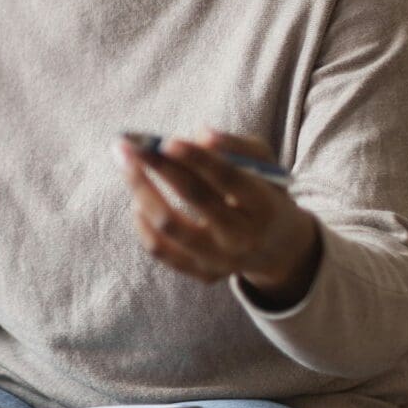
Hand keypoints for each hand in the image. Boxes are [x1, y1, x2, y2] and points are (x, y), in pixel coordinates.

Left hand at [118, 128, 321, 308]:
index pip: (228, 178)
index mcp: (264, 205)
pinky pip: (161, 250)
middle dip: (158, 167)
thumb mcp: (264, 164)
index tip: (166, 141)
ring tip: (129, 166)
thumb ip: (236, 146)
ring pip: (170, 225)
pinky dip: (143, 224)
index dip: (196, 158)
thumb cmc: (263, 192)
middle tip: (130, 145)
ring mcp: (221, 259)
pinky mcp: (202, 273)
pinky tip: (139, 202)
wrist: (278, 247)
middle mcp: (243, 237)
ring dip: (142, 191)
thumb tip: (201, 134)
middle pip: (194, 199)